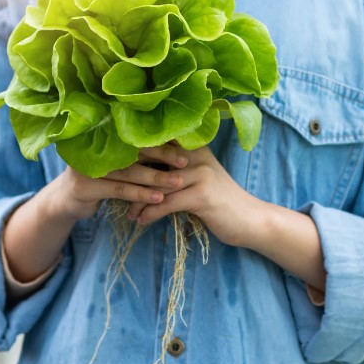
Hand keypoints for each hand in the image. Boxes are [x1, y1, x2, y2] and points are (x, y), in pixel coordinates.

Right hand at [49, 143, 188, 221]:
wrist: (65, 201)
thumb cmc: (100, 179)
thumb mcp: (116, 164)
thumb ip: (136, 155)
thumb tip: (174, 146)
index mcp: (105, 137)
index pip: (136, 135)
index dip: (160, 138)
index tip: (183, 143)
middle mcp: (95, 147)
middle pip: (135, 150)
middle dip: (162, 155)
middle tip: (184, 161)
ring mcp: (88, 166)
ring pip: (130, 172)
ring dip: (156, 177)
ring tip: (178, 182)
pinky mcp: (85, 187)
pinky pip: (120, 190)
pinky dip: (141, 194)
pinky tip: (158, 198)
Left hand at [127, 145, 259, 246]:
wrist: (250, 219)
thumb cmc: (220, 200)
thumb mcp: (200, 177)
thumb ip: (178, 168)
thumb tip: (146, 169)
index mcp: (195, 147)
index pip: (159, 142)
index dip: (136, 151)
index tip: (115, 164)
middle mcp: (196, 155)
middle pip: (154, 159)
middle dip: (131, 174)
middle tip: (113, 187)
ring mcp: (200, 174)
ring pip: (157, 185)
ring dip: (138, 201)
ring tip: (126, 212)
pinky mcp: (201, 195)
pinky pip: (166, 203)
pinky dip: (150, 214)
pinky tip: (140, 221)